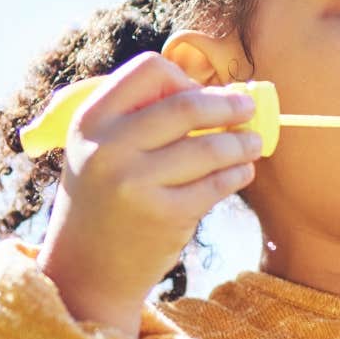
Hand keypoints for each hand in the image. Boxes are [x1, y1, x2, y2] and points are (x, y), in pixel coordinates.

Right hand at [38, 52, 266, 334]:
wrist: (87, 268)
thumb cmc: (105, 197)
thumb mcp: (101, 148)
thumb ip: (140, 117)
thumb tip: (214, 92)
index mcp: (91, 119)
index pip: (149, 70)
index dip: (184, 79)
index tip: (202, 94)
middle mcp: (109, 147)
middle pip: (187, 105)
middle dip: (228, 105)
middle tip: (248, 109)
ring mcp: (136, 183)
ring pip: (209, 148)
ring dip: (241, 143)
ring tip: (253, 144)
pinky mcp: (164, 215)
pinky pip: (216, 184)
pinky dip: (238, 173)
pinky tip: (243, 171)